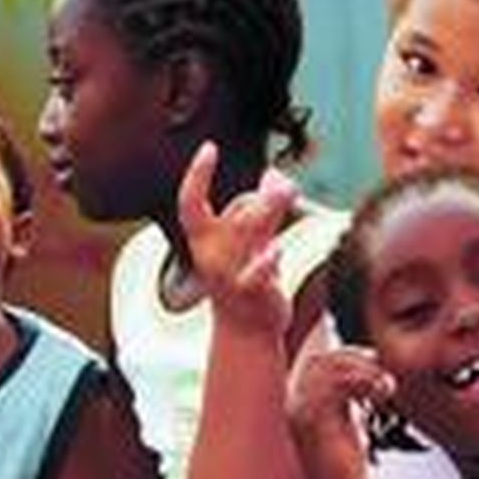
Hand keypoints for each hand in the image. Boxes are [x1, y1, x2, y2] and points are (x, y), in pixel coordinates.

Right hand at [178, 142, 299, 334]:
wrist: (245, 330)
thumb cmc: (245, 277)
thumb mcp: (249, 239)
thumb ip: (262, 206)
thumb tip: (275, 173)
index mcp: (203, 240)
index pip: (190, 204)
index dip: (196, 176)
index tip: (209, 148)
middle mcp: (211, 255)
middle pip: (233, 213)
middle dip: (259, 197)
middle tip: (283, 181)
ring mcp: (229, 274)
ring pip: (246, 233)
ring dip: (268, 208)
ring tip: (289, 190)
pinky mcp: (251, 293)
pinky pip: (255, 273)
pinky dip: (265, 262)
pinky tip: (275, 250)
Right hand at [286, 346, 392, 478]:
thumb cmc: (344, 463)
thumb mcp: (345, 419)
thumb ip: (346, 394)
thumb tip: (368, 365)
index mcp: (298, 400)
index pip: (317, 358)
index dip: (348, 355)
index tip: (375, 368)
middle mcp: (293, 402)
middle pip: (321, 359)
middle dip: (357, 360)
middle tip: (382, 378)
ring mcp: (300, 411)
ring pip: (329, 368)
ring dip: (365, 372)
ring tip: (386, 388)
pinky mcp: (313, 421)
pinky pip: (337, 385)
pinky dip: (365, 383)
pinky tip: (381, 395)